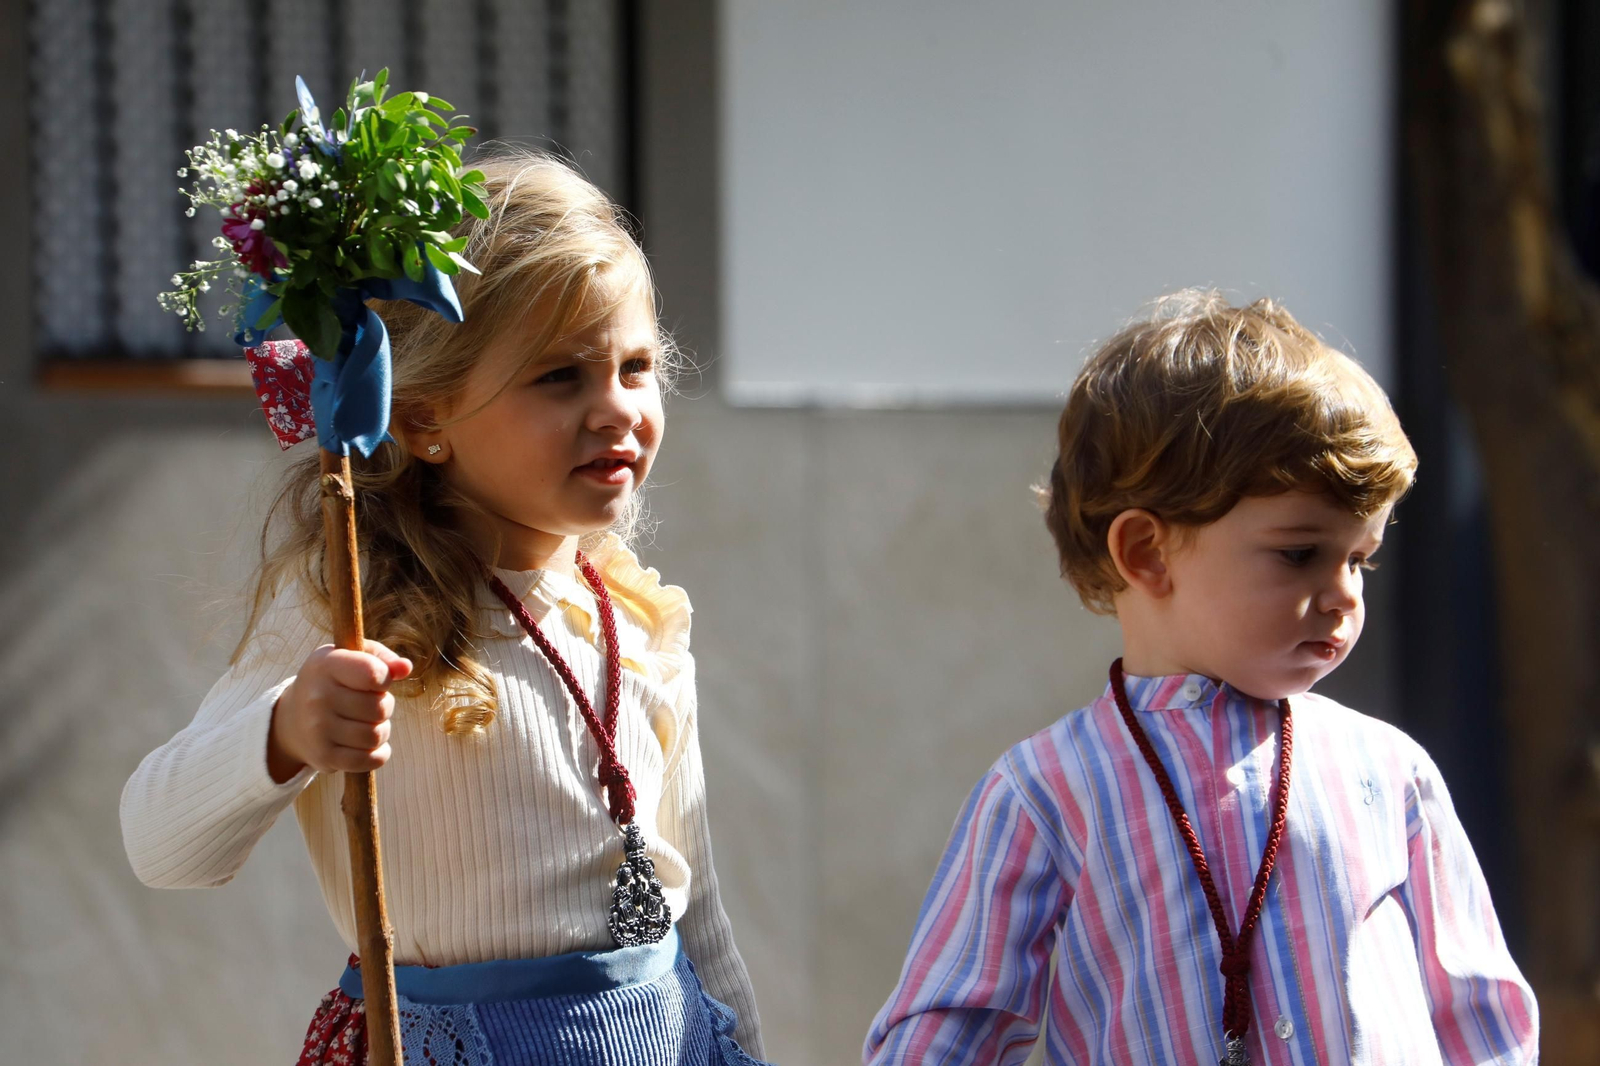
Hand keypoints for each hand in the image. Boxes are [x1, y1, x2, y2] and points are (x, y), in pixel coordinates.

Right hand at [266, 641, 412, 782]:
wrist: (292, 719)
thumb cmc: (334, 681)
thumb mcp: (352, 658)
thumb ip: (382, 658)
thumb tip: (405, 668)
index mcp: (326, 665)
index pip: (373, 673)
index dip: (385, 679)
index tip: (377, 681)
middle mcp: (318, 697)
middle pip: (379, 709)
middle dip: (384, 706)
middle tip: (372, 704)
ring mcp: (318, 729)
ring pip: (376, 736)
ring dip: (381, 730)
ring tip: (369, 723)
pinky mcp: (323, 756)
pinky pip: (369, 760)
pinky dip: (378, 754)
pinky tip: (370, 745)